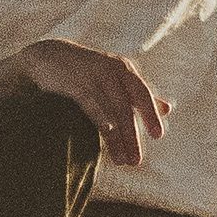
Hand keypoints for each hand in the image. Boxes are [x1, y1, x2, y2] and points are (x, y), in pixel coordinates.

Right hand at [19, 38, 169, 165]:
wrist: (49, 55)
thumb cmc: (89, 70)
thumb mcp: (117, 77)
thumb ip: (140, 93)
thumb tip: (168, 109)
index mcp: (124, 70)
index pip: (142, 94)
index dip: (151, 114)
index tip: (158, 136)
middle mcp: (110, 72)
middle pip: (126, 107)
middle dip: (132, 136)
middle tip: (136, 161)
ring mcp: (91, 78)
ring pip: (109, 112)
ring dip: (117, 139)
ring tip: (122, 161)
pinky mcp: (74, 85)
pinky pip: (91, 106)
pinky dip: (101, 120)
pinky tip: (107, 136)